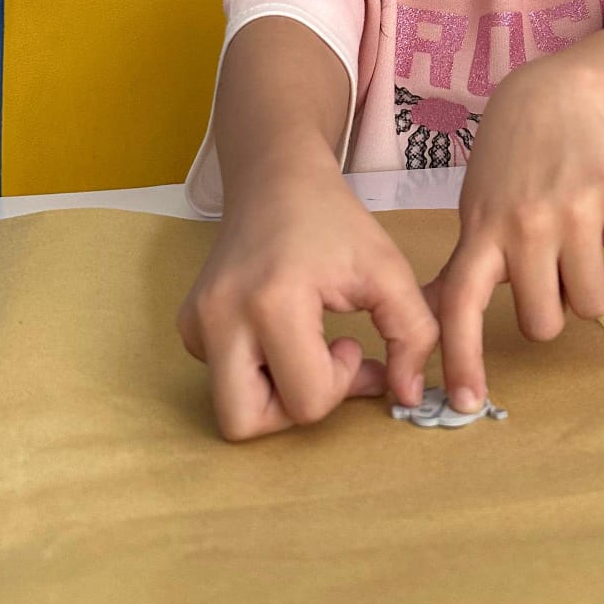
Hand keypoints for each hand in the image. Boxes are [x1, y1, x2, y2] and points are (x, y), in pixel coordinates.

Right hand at [178, 163, 438, 440]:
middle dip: (294, 409)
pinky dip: (256, 373)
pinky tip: (282, 336)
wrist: (276, 179)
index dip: (342, 384)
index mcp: (272, 303)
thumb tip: (408, 398)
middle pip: (244, 423)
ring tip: (305, 350)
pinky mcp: (190, 323)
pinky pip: (220, 378)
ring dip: (275, 395)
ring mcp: (197, 321)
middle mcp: (221, 317)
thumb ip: (414, 336)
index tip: (353, 343)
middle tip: (321, 367)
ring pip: (229, 407)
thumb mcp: (388, 272)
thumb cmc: (334, 221)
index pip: (306, 401)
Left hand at [427, 55, 603, 412]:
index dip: (462, 359)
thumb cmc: (507, 168)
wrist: (552, 97)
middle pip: (544, 323)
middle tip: (549, 277)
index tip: (467, 403)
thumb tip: (426, 327)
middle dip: (550, 312)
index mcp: (480, 233)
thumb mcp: (473, 213)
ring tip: (580, 258)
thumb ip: (461, 270)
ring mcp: (574, 208)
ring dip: (591, 293)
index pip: (461, 306)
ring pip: (594, 305)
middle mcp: (524, 224)